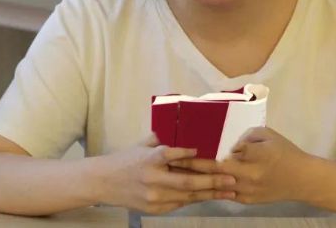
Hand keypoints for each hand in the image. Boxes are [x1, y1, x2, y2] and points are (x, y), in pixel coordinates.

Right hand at [102, 134, 236, 213]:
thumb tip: (184, 127)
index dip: (190, 154)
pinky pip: (180, 204)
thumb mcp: (142, 145)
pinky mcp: (154, 208)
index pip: (173, 154)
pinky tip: (211, 196)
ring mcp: (154, 196)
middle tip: (231, 179)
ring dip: (210, 194)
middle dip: (212, 181)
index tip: (206, 152)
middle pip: (186, 181)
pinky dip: (196, 199)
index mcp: (150, 158)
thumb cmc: (125, 160)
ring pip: (187, 196)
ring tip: (229, 192)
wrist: (103, 182)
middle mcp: (153, 178)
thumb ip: (162, 140)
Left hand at [169, 127, 310, 204]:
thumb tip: (227, 141)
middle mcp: (245, 179)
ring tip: (178, 174)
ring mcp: (245, 193)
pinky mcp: (247, 201)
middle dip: (190, 168)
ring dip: (197, 180)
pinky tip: (198, 183)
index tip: (180, 150)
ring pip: (215, 186)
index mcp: (251, 160)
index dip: (198, 156)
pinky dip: (211, 188)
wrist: (303, 179)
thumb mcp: (266, 135)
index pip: (217, 159)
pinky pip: (224, 193)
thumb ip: (245, 137)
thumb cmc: (285, 151)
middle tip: (170, 163)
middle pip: (212, 174)